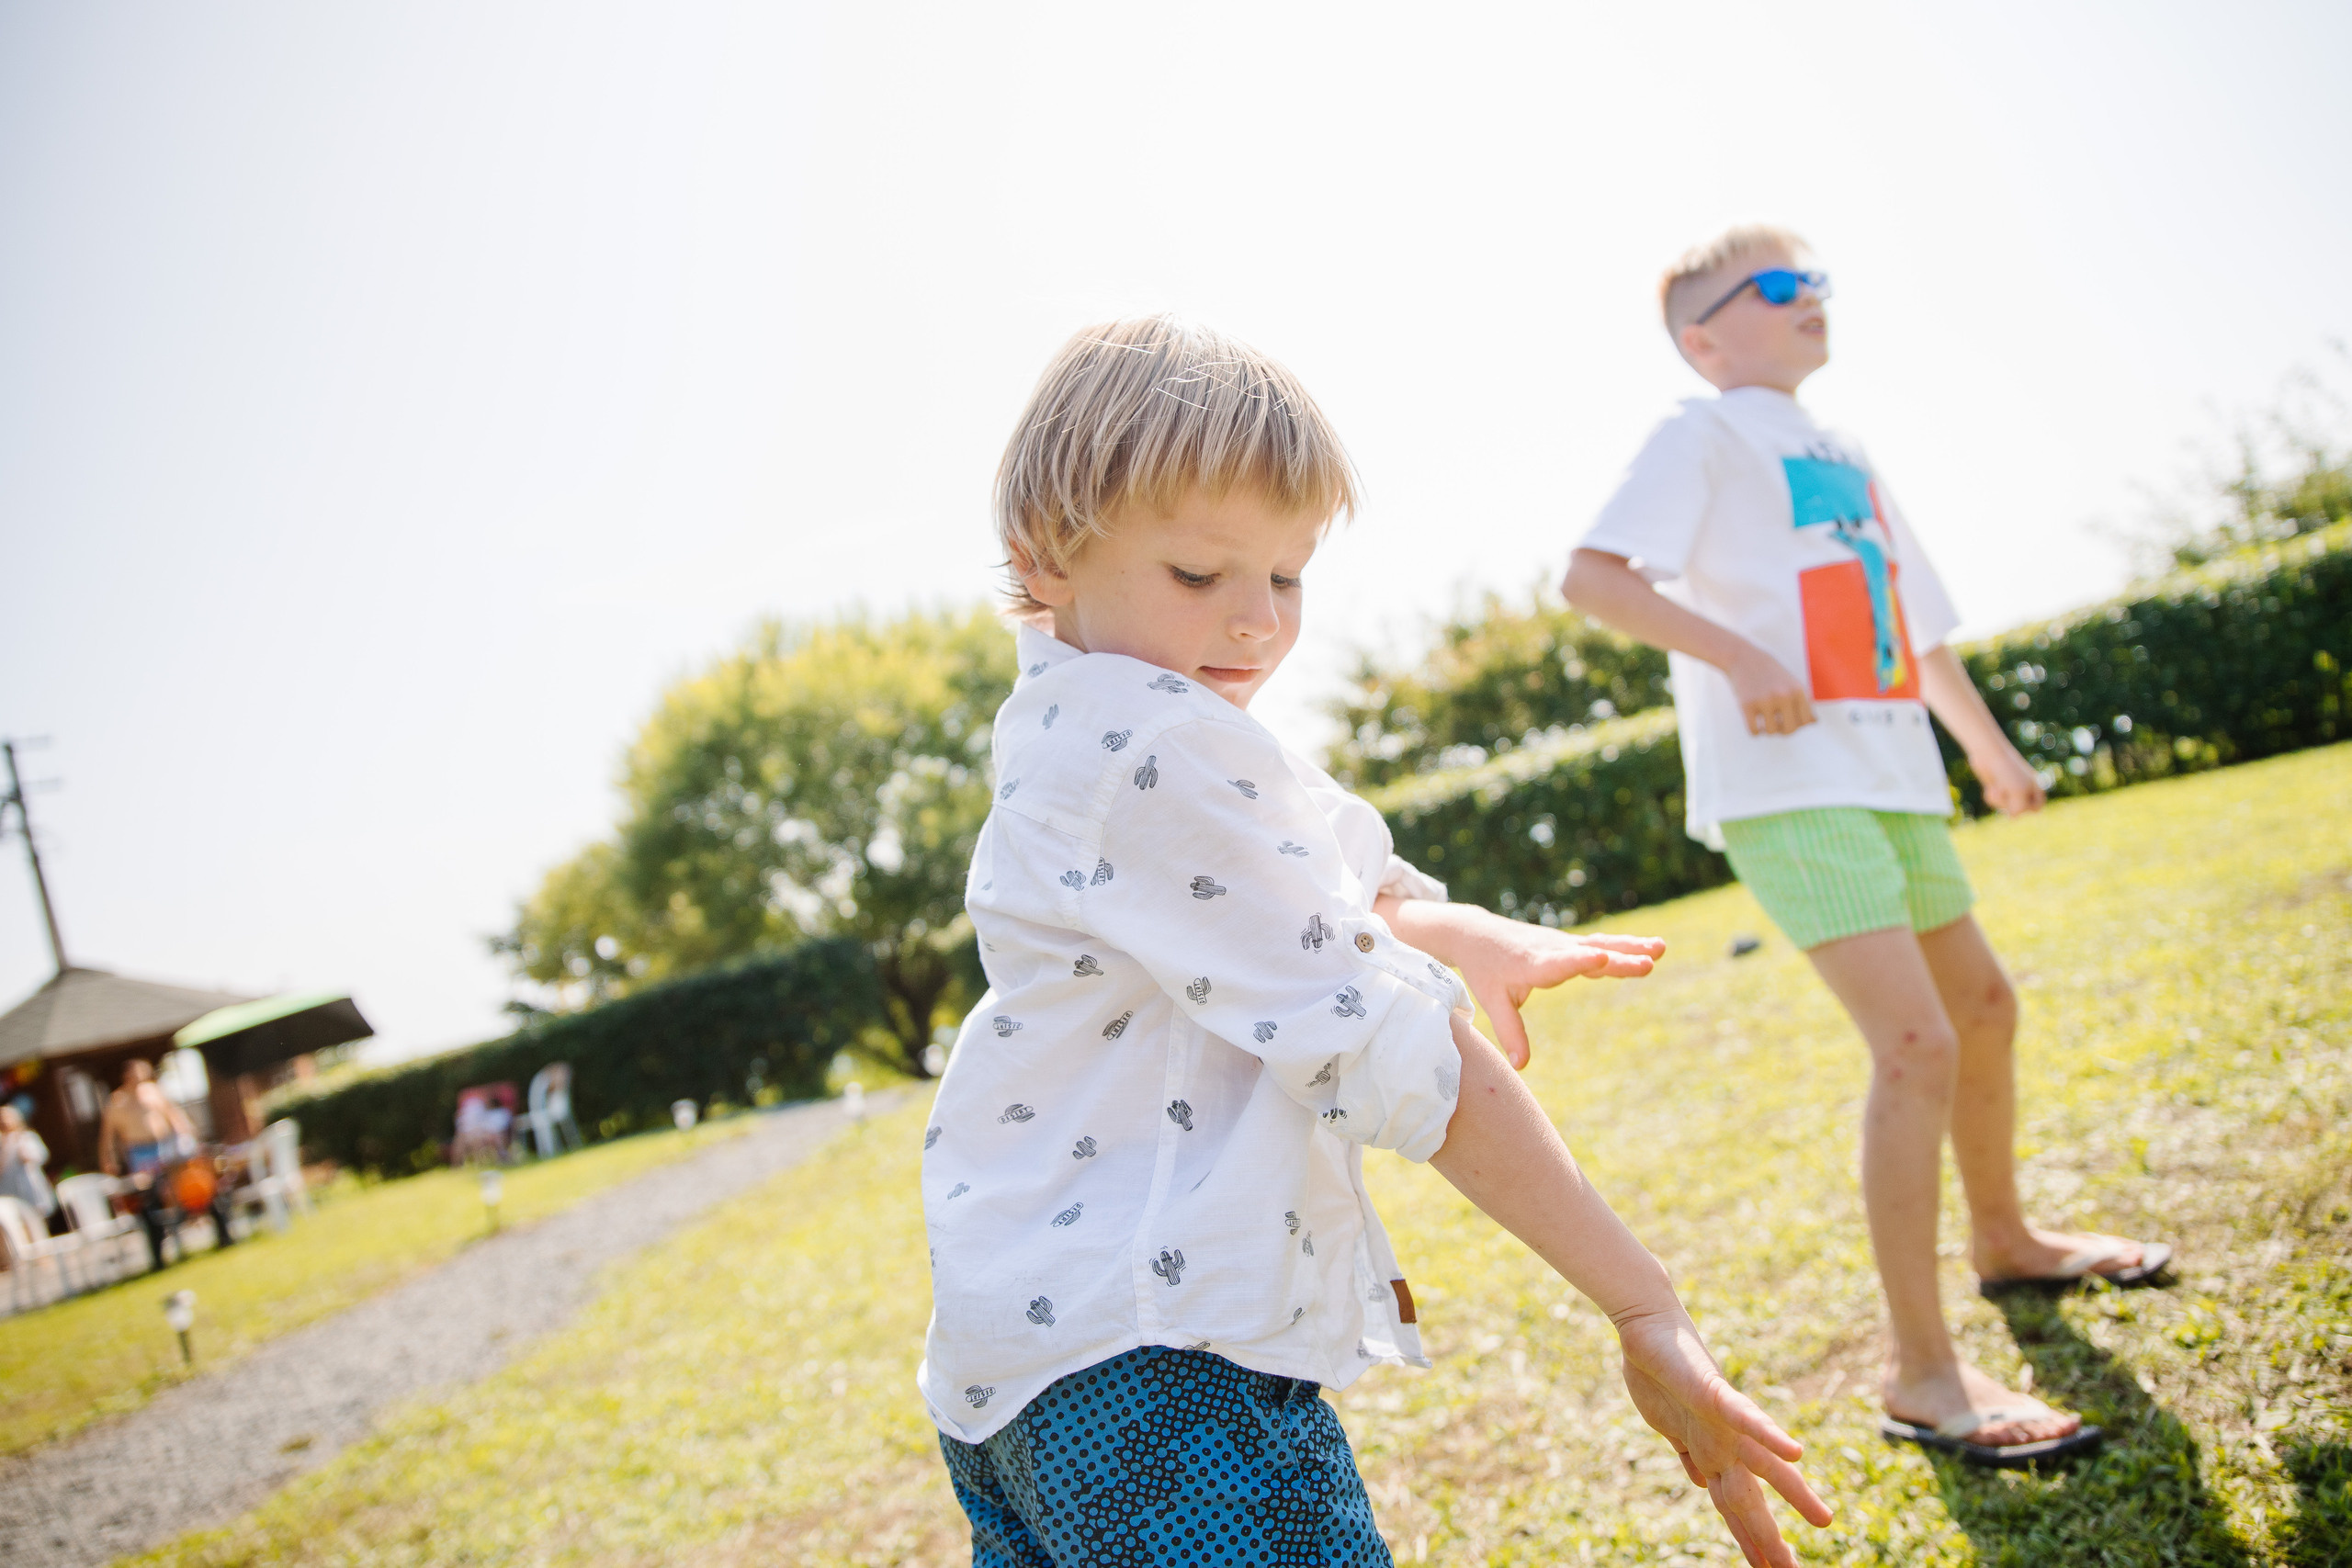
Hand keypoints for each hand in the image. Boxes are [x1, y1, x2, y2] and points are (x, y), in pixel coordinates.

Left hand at [1454, 916, 1664, 1068]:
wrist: (1478, 933)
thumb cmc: (1485, 969)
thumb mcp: (1492, 1001)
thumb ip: (1510, 1032)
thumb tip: (1521, 1067)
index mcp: (1533, 964)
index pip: (1558, 964)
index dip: (1579, 961)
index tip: (1600, 957)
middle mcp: (1552, 950)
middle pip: (1589, 955)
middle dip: (1619, 958)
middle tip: (1648, 962)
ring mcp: (1564, 944)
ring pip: (1601, 945)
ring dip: (1631, 947)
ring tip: (1661, 949)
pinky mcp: (1570, 944)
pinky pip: (1601, 944)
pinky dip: (1626, 945)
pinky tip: (1652, 949)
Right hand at [1616, 1308, 1833, 1566]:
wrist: (1647, 1327)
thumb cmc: (1657, 1372)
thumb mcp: (1669, 1427)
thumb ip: (1689, 1456)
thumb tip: (1702, 1484)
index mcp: (1713, 1452)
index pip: (1737, 1505)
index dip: (1753, 1538)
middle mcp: (1723, 1442)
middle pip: (1750, 1500)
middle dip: (1770, 1539)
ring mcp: (1723, 1421)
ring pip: (1761, 1466)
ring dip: (1792, 1496)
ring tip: (1825, 1521)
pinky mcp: (1715, 1393)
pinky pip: (1744, 1417)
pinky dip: (1769, 1435)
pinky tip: (1794, 1452)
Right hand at [1727, 646, 1814, 736]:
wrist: (1743, 657)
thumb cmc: (1770, 672)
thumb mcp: (1790, 682)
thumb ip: (1803, 701)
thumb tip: (1814, 722)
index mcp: (1797, 690)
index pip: (1806, 721)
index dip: (1798, 724)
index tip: (1790, 718)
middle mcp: (1783, 695)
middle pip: (1790, 730)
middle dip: (1783, 730)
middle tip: (1777, 723)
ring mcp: (1764, 700)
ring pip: (1771, 732)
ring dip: (1767, 730)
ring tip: (1764, 720)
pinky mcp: (1746, 704)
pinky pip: (1754, 731)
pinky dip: (1755, 731)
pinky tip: (1754, 722)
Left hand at [1969, 740, 2045, 816]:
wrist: (1988, 755)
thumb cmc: (2007, 771)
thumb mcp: (2019, 792)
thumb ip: (2020, 808)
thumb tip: (2012, 817)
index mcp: (2036, 787)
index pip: (2036, 808)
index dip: (2028, 808)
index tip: (2021, 798)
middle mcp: (2024, 789)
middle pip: (2019, 810)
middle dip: (2011, 803)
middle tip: (2008, 789)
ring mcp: (2010, 789)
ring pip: (2005, 807)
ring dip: (1999, 800)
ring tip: (1998, 787)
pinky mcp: (1997, 787)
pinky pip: (1995, 801)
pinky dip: (1992, 797)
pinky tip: (1991, 787)